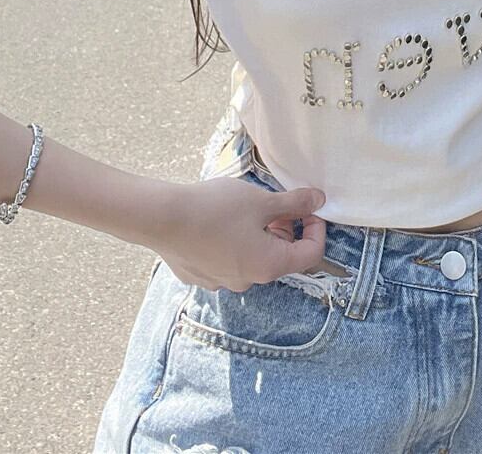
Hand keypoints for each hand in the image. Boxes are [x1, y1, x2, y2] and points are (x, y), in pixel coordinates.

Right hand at [154, 176, 328, 290]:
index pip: (311, 254)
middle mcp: (248, 281)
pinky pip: (229, 259)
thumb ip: (294, 203)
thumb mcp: (262, 200)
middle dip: (285, 228)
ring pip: (254, 257)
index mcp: (269, 265)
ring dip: (259, 234)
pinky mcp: (203, 276)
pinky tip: (219, 221)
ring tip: (244, 209)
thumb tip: (319, 200)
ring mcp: (223, 282)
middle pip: (281, 256)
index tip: (308, 207)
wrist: (162, 218)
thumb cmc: (215, 208)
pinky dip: (234, 241)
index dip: (317, 228)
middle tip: (272, 203)